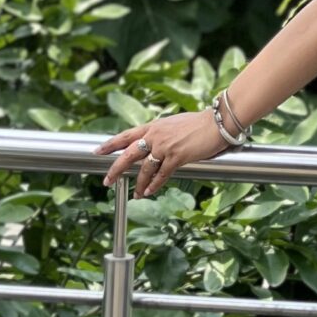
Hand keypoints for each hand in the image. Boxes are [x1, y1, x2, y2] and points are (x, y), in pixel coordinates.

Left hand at [95, 108, 223, 196]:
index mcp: (154, 126)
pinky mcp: (177, 156)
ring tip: (136, 194)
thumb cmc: (201, 123)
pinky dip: (154, 184)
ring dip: (139, 183)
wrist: (217, 122)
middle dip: (116, 169)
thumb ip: (162, 133)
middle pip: (128, 154)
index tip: (98, 151)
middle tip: (107, 180)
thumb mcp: (175, 124)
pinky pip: (161, 174)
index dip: (111, 144)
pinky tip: (149, 192)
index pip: (126, 135)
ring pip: (144, 169)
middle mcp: (155, 135)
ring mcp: (165, 146)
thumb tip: (156, 143)